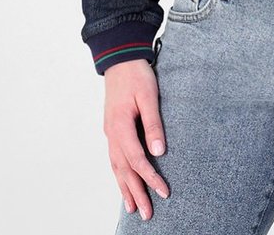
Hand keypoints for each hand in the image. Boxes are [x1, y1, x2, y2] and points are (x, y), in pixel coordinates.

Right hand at [103, 60, 169, 220]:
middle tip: (147, 214)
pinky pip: (115, 159)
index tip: (164, 192)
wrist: (120, 59)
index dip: (150, 178)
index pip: (137, 159)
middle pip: (124, 170)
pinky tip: (124, 184)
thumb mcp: (148, 96)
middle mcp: (112, 134)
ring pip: (117, 167)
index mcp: (120, 126)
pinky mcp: (112, 130)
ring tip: (133, 207)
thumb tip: (159, 151)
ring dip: (126, 188)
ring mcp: (110, 133)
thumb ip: (153, 124)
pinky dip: (119, 175)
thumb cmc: (136, 76)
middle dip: (136, 193)